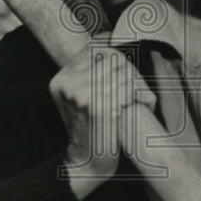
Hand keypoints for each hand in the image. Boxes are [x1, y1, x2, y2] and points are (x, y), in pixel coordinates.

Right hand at [49, 45, 155, 199]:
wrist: (86, 163)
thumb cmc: (92, 129)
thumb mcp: (82, 97)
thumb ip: (91, 70)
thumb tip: (108, 36)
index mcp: (62, 77)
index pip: (96, 46)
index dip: (117, 55)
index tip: (125, 71)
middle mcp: (68, 82)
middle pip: (113, 59)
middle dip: (131, 72)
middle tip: (137, 90)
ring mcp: (80, 94)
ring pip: (124, 73)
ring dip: (138, 85)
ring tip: (138, 99)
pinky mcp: (96, 106)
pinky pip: (127, 89)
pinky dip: (138, 97)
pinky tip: (136, 107)